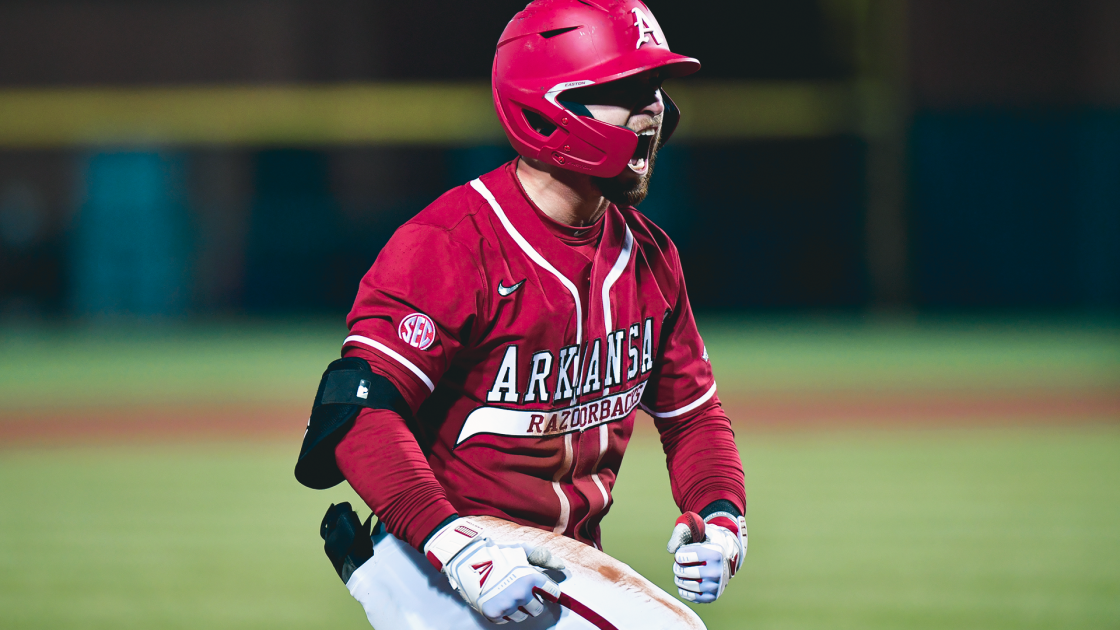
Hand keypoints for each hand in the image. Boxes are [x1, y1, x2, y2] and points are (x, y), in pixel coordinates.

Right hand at [424, 518, 563, 622]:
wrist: (467, 560)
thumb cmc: (496, 553)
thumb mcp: (521, 550)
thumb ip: (542, 557)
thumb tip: (562, 566)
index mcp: (531, 578)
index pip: (552, 592)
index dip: (548, 591)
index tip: (542, 590)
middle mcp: (521, 594)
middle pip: (538, 609)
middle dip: (532, 601)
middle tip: (520, 591)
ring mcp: (507, 605)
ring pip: (522, 617)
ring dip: (518, 609)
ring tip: (507, 595)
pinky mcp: (494, 613)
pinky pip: (506, 621)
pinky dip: (503, 613)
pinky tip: (498, 600)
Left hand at [665, 511, 745, 602]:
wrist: (726, 558)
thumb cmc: (708, 543)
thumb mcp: (699, 532)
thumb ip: (683, 533)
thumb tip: (671, 550)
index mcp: (715, 554)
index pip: (683, 556)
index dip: (679, 554)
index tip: (682, 553)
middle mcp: (717, 571)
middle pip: (683, 571)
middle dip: (677, 567)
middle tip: (679, 564)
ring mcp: (715, 586)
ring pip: (685, 584)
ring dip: (679, 578)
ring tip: (681, 573)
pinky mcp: (712, 596)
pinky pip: (690, 596)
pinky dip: (683, 590)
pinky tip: (685, 583)